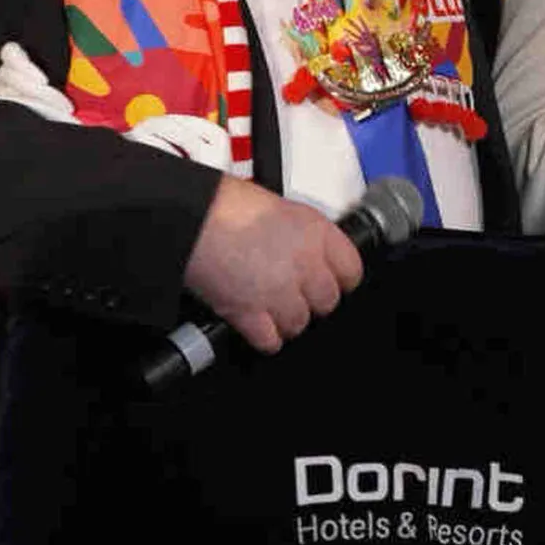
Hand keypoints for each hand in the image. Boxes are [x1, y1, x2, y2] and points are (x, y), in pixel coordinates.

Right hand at [181, 176, 363, 354]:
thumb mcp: (281, 207)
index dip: (340, 279)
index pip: (351, 270)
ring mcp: (279, 291)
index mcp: (316, 233)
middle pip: (327, 302)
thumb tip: (307, 252)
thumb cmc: (227, 204)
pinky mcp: (250, 312)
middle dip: (311, 301)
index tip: (332, 282)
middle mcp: (304, 264)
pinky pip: (270, 340)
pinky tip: (257, 325)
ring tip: (272, 308)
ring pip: (299, 324)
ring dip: (286, 320)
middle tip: (295, 294)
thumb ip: (302, 235)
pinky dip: (264, 337)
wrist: (193, 216)